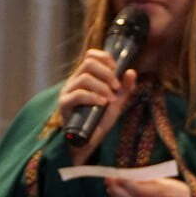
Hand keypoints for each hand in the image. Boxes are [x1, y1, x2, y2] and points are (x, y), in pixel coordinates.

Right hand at [58, 49, 137, 164]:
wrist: (88, 140)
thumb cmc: (100, 119)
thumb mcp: (116, 101)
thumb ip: (124, 87)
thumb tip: (132, 71)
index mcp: (85, 76)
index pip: (91, 55)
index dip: (106, 59)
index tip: (117, 70)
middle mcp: (75, 81)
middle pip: (88, 62)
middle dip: (107, 73)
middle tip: (117, 87)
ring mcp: (67, 91)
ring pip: (84, 78)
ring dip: (103, 87)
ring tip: (111, 99)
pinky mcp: (64, 104)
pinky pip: (78, 94)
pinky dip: (94, 97)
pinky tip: (103, 103)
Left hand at [105, 177, 190, 196]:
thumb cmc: (179, 194)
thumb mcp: (168, 182)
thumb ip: (147, 180)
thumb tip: (121, 178)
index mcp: (170, 195)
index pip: (139, 191)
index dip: (124, 184)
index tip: (115, 176)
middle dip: (118, 192)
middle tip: (109, 183)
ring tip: (113, 193)